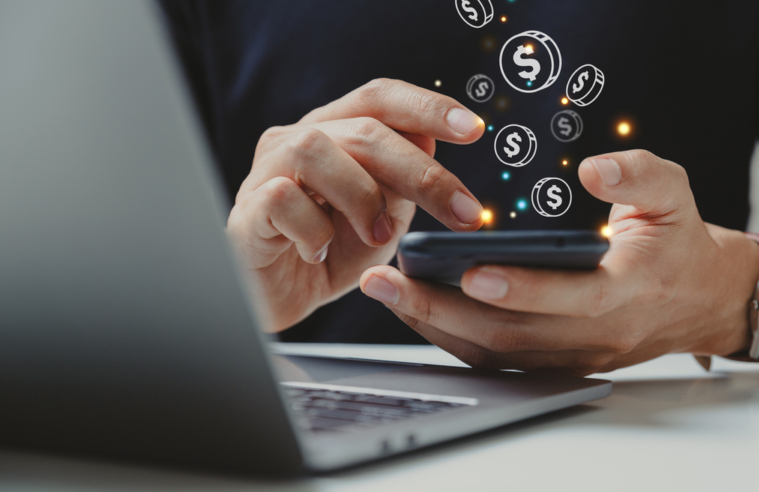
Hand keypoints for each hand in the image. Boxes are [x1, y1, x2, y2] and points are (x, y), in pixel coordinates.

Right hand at [227, 79, 485, 331]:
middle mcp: (297, 139)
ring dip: (362, 196)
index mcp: (334, 131)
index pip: (380, 98)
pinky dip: (314, 231)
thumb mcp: (382, 216)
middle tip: (463, 213)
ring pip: (315, 149)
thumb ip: (402, 181)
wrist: (279, 299)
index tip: (474, 129)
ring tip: (379, 236)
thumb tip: (431, 140)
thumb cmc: (330, 252)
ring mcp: (266, 171)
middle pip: (363, 130)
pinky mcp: (246, 210)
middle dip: (422, 172)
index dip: (427, 106)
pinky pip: (282, 199)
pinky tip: (321, 253)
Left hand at [360, 150, 758, 375]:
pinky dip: (452, 337)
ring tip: (386, 292)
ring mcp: (573, 356)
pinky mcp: (555, 362)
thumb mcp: (674, 195)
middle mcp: (596, 335)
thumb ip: (639, 176)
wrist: (699, 300)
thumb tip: (595, 169)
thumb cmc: (678, 243)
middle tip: (388, 282)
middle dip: (443, 310)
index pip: (572, 298)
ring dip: (435, 326)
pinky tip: (415, 309)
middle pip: (513, 334)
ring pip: (496, 352)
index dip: (522, 288)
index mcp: (628, 291)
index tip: (472, 271)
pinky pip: (497, 358)